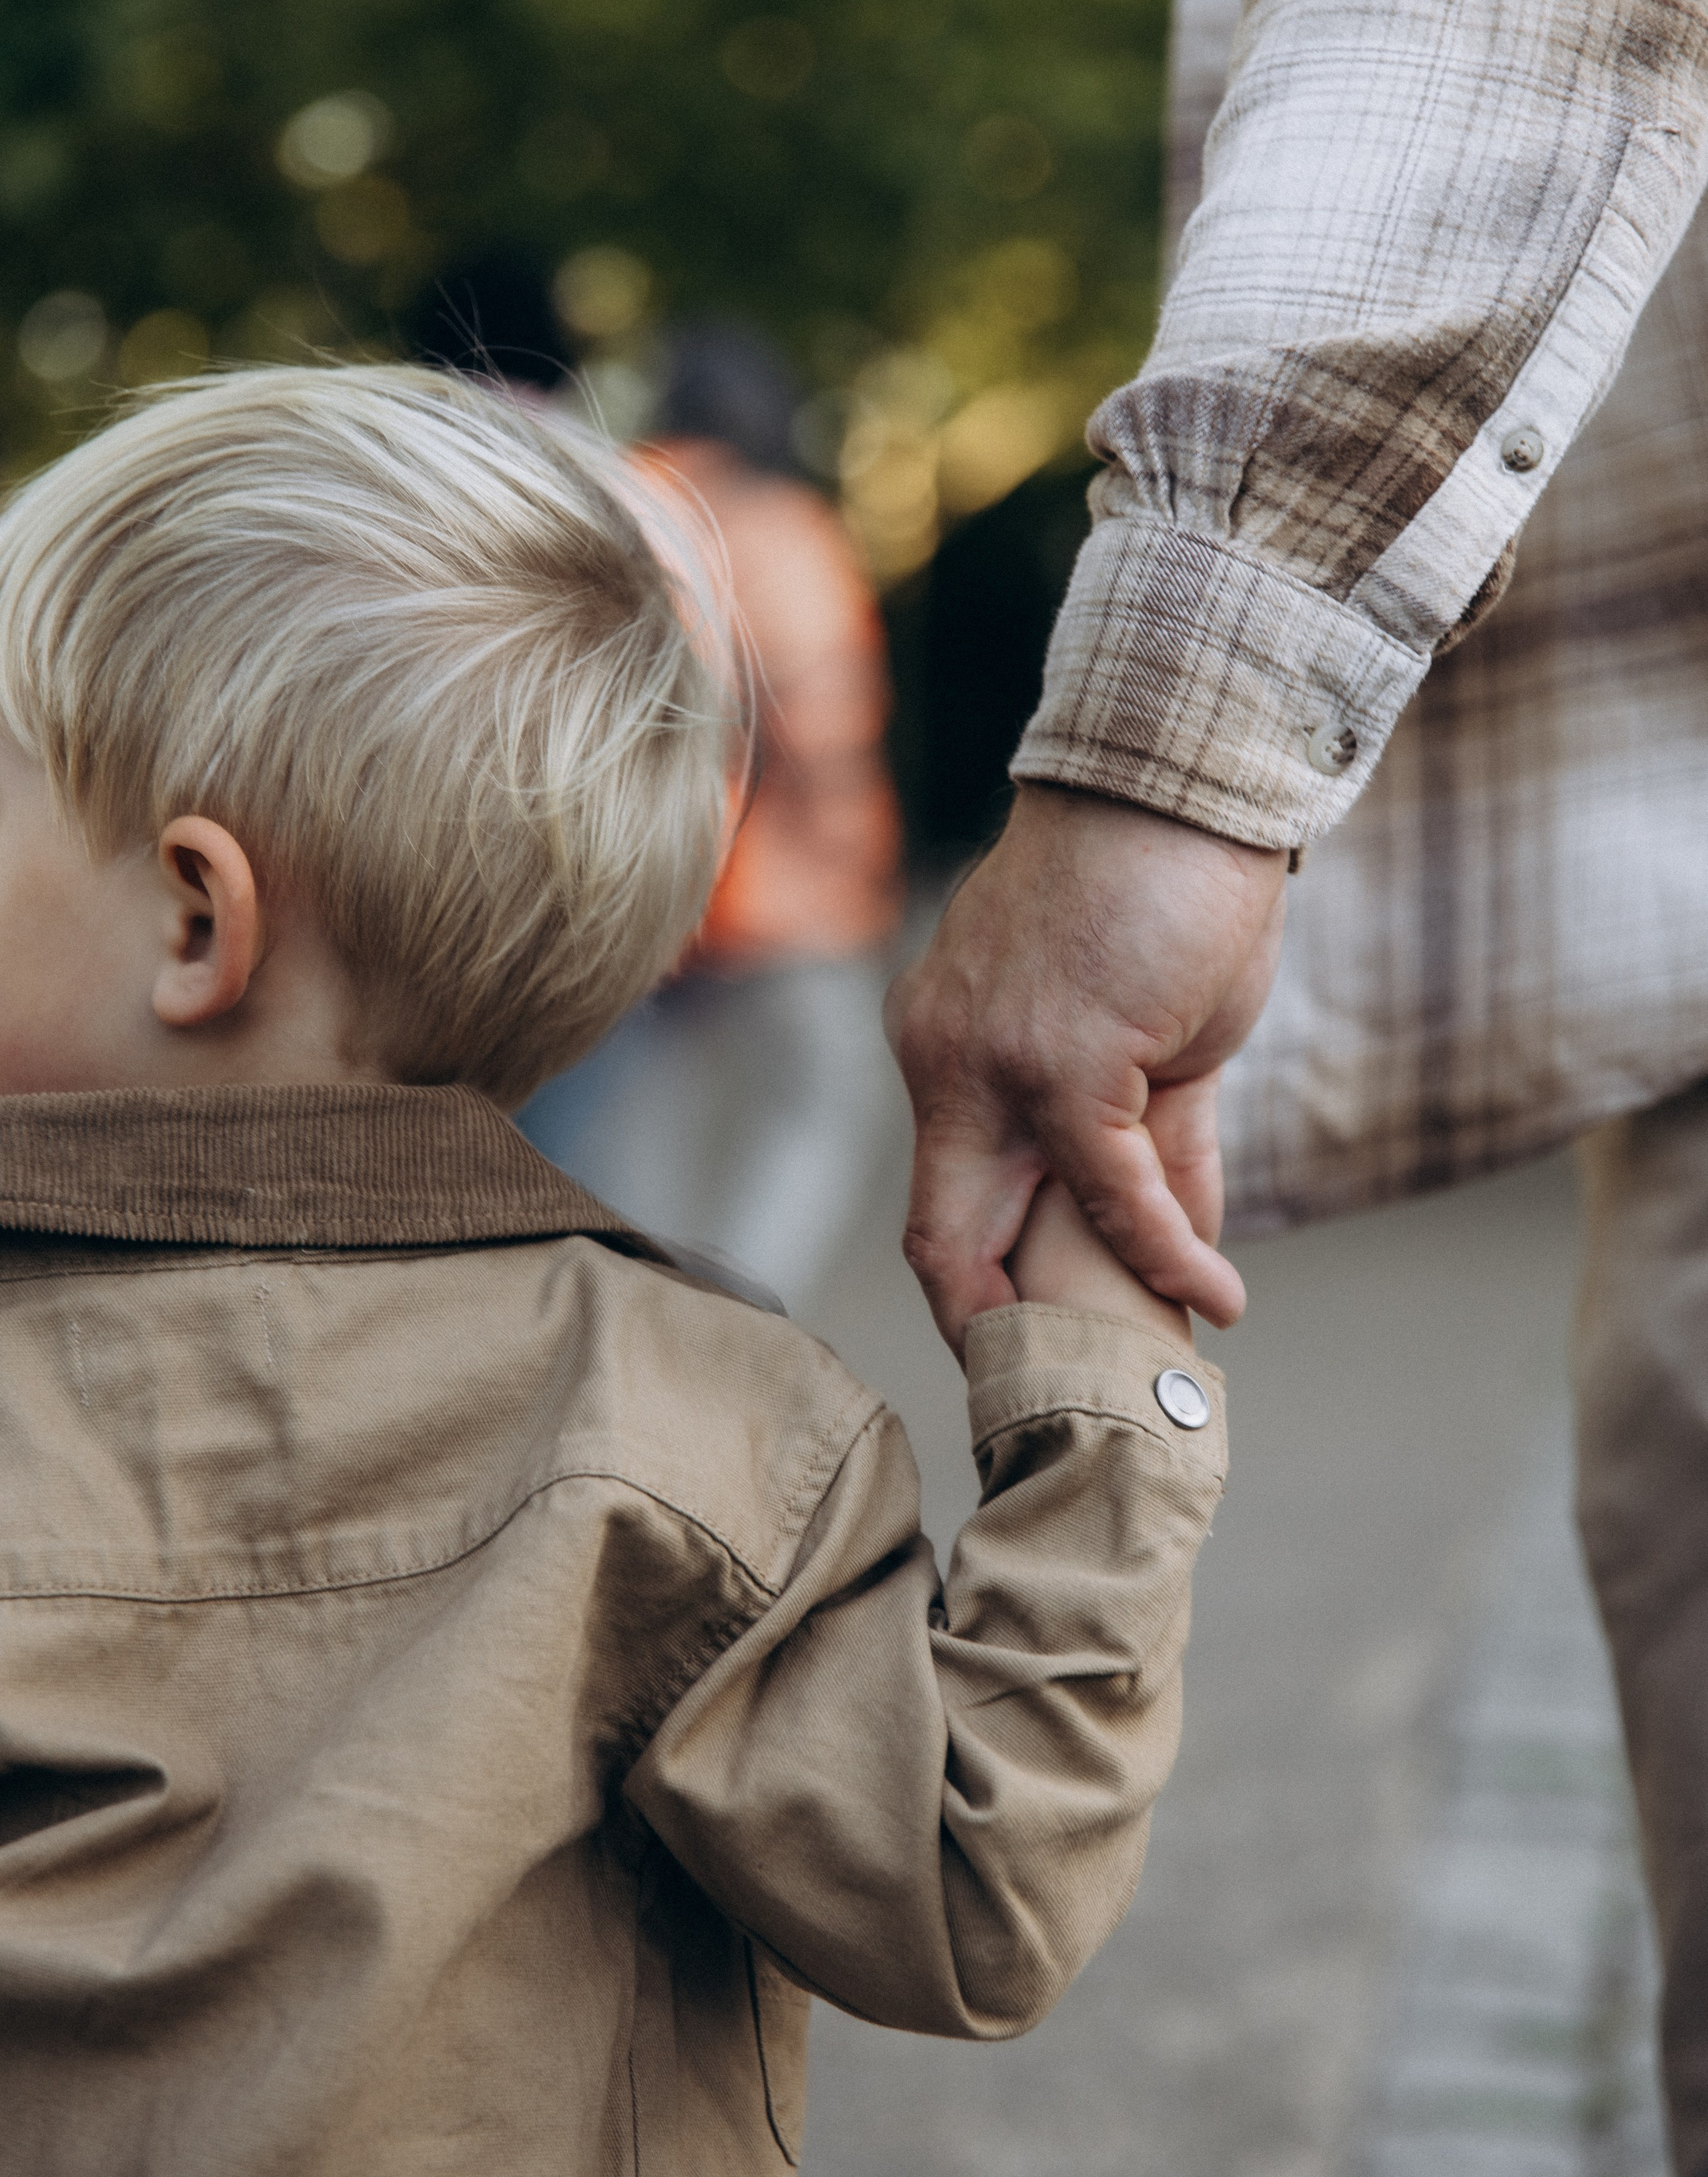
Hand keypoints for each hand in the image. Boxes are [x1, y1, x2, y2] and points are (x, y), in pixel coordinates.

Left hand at [887, 784, 1285, 1353]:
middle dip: (992, 1332)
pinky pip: (1116, 1194)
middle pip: (939, 1235)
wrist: (1183, 785)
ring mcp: (993, 1064)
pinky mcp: (1065, 1063)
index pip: (941, 1193)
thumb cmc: (1164, 895)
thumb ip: (1152, 1139)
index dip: (979, 1283)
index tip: (1032, 1344)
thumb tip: (1179, 1236)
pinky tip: (1217, 1296)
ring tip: (1156, 1360)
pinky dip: (1169, 1255)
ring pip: (1018, 1230)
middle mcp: (944, 1059)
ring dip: (1095, 1310)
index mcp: (944, 1046)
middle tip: (1056, 1391)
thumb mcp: (1145, 1037)